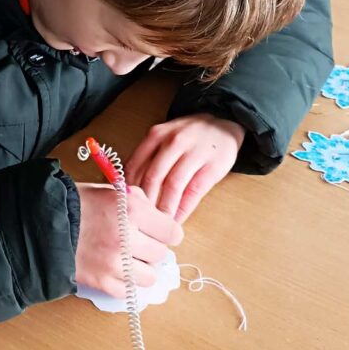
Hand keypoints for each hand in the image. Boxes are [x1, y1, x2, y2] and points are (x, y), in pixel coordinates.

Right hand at [73, 181, 182, 297]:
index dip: (166, 232)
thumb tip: (158, 217)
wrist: (41, 221)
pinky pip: (129, 292)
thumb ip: (137, 202)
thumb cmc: (75, 203)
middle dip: (151, 248)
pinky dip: (126, 283)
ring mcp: (114, 262)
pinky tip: (116, 271)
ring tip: (127, 259)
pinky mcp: (102, 281)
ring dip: (141, 269)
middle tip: (137, 242)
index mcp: (131, 209)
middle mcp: (126, 237)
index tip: (160, 232)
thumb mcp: (110, 191)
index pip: (172, 232)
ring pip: (149, 276)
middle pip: (160, 254)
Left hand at [124, 114, 245, 223]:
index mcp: (157, 135)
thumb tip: (127, 186)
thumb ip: (147, 156)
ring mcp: (194, 153)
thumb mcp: (165, 137)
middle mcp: (174, 141)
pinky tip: (177, 219)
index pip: (135, 164)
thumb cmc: (188, 137)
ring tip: (158, 224)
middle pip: (153, 176)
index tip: (125, 206)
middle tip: (140, 220)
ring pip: (173, 185)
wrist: (223, 125)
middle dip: (145, 202)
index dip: (129, 189)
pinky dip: (183, 209)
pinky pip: (194, 191)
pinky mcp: (213, 166)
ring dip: (164, 208)